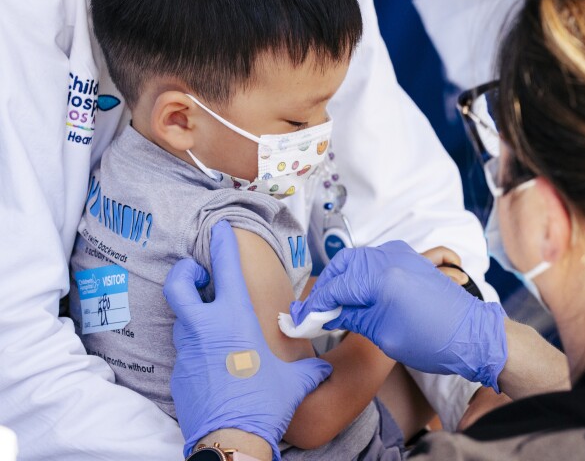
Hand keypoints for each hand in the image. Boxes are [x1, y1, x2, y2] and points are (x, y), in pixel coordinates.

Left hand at [164, 221, 332, 459]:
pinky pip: (185, 351)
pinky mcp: (178, 373)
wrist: (231, 439)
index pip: (224, 268)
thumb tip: (322, 368)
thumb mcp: (294, 382)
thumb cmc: (265, 404)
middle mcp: (206, 328)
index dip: (222, 244)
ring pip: (181, 320)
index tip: (221, 229)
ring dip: (192, 314)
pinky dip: (196, 348)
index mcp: (235, 319)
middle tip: (196, 273)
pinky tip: (213, 362)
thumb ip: (309, 368)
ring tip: (211, 322)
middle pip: (179, 285)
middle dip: (184, 272)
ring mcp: (188, 351)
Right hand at [289, 241, 507, 390]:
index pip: (336, 286)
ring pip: (357, 260)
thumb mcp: (383, 333)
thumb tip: (327, 313)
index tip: (300, 320)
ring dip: (342, 280)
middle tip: (313, 313)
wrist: (473, 335)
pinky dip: (359, 275)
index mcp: (382, 275)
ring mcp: (402, 255)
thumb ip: (352, 317)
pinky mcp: (410, 259)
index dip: (314, 305)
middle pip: (343, 266)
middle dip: (326, 288)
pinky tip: (354, 295)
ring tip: (332, 307)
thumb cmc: (432, 340)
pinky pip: (374, 260)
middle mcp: (390, 257)